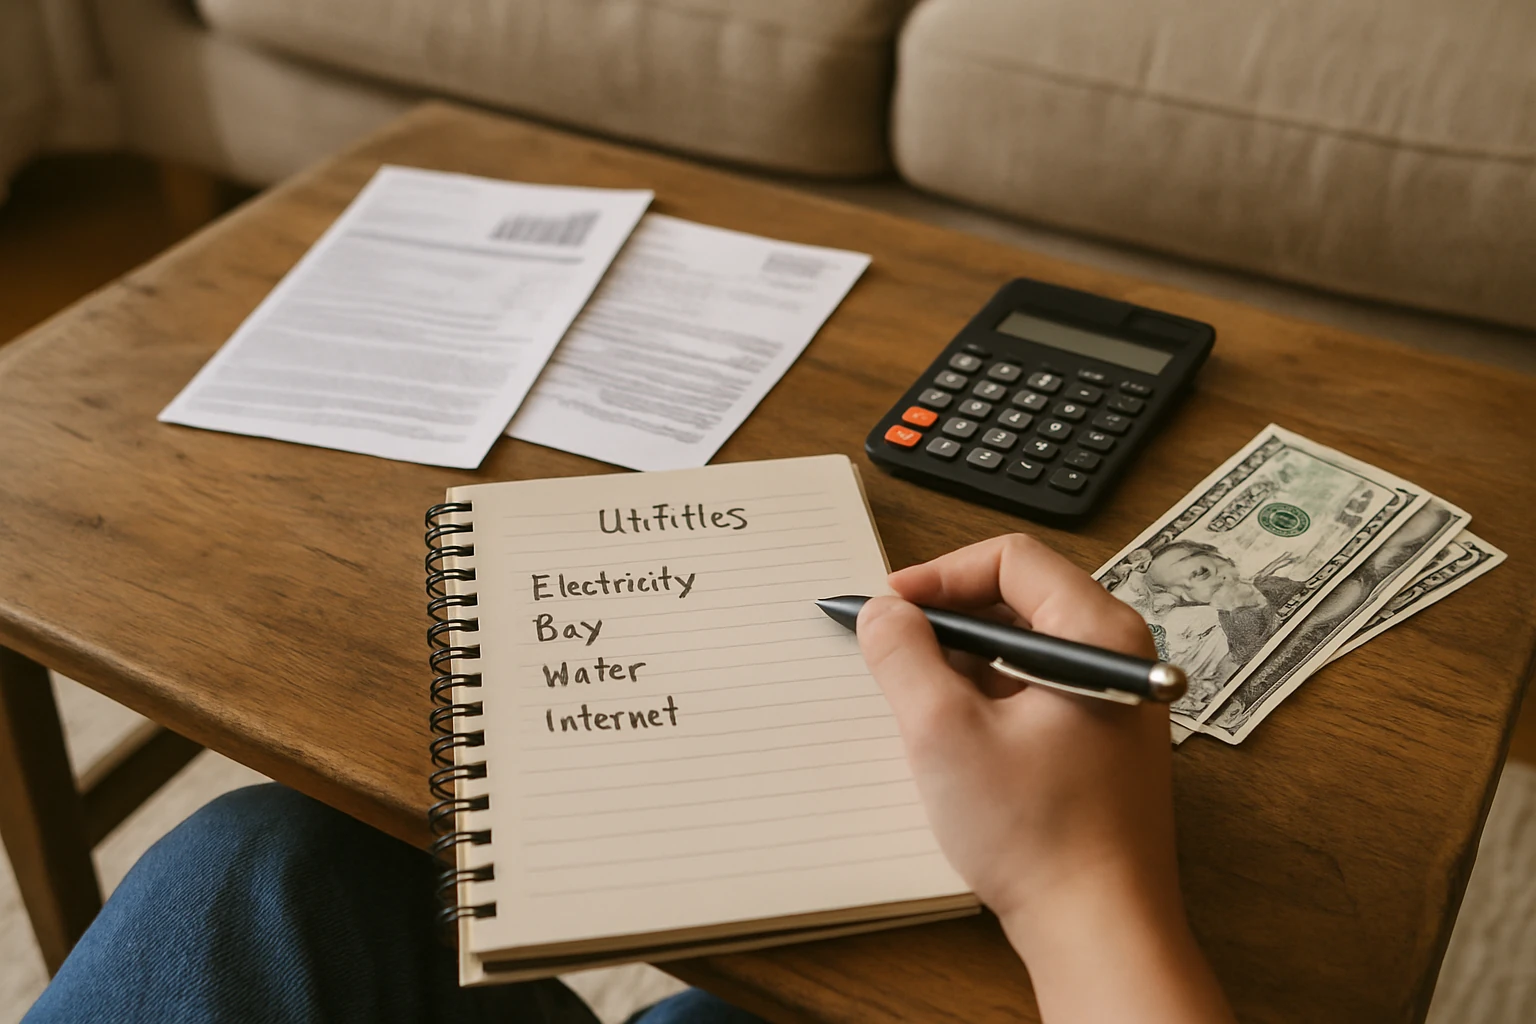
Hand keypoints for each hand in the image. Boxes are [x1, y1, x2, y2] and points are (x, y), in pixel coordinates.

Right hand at [857, 534, 1232, 1023]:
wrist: (1099, 927)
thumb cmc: (1042, 837)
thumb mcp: (944, 732)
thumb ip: (903, 656)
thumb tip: (885, 614)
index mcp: (1099, 633)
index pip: (1011, 558)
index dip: (940, 575)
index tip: (893, 608)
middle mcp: (1117, 655)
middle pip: (1018, 597)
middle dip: (947, 618)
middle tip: (895, 649)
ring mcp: (1111, 699)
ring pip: (1022, 646)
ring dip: (963, 661)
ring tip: (918, 700)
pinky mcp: (1098, 738)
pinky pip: (1034, 688)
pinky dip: (986, 695)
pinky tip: (953, 737)